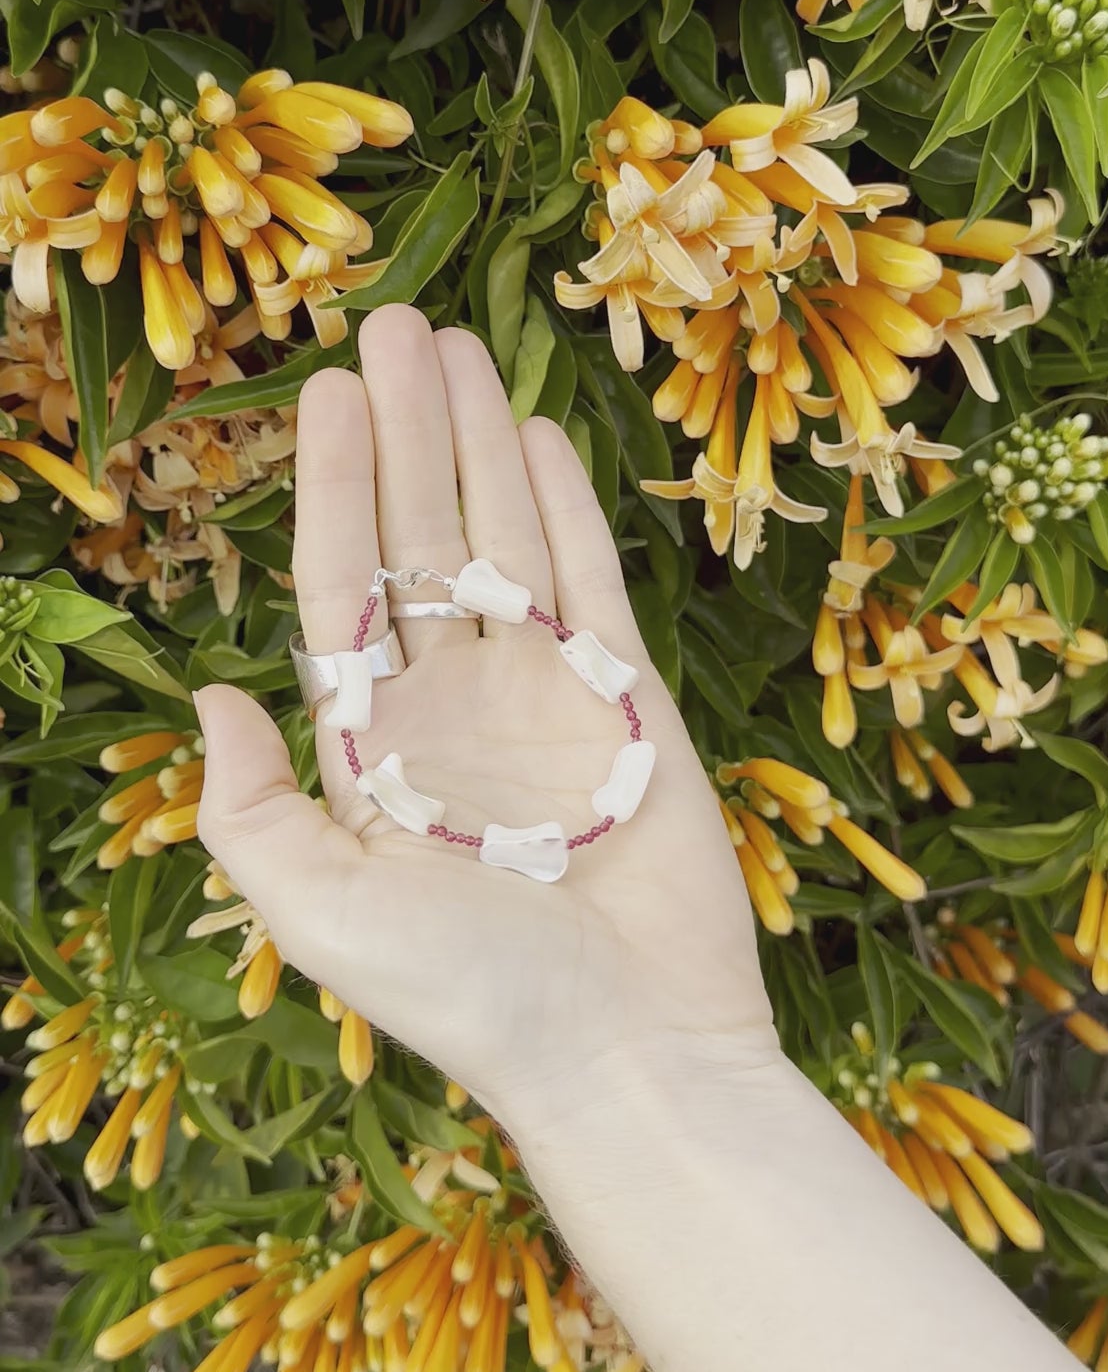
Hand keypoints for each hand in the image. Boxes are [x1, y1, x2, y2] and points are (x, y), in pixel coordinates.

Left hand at [195, 308, 775, 1137]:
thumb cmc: (474, 997)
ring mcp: (544, 695)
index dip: (330, 485)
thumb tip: (212, 699)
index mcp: (374, 748)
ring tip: (462, 346)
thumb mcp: (321, 912)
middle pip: (418, 538)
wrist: (632, 1049)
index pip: (342, 587)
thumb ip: (253, 808)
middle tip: (397, 322)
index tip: (326, 388)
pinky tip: (539, 434)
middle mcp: (453, 706)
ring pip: (502, 539)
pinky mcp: (628, 699)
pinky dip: (567, 505)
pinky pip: (590, 578)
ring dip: (480, 443)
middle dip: (407, 431)